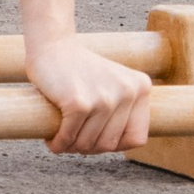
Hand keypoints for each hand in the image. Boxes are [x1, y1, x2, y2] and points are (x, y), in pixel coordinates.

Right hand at [23, 29, 154, 157]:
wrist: (53, 46)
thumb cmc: (81, 70)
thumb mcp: (115, 85)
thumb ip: (125, 111)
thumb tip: (121, 146)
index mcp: (140, 88)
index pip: (137, 138)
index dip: (116, 144)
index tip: (98, 138)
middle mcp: (127, 92)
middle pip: (110, 144)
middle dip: (89, 147)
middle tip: (74, 138)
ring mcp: (104, 98)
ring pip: (88, 144)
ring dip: (71, 147)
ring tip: (62, 138)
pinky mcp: (79, 103)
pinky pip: (69, 137)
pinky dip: (58, 143)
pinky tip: (52, 139)